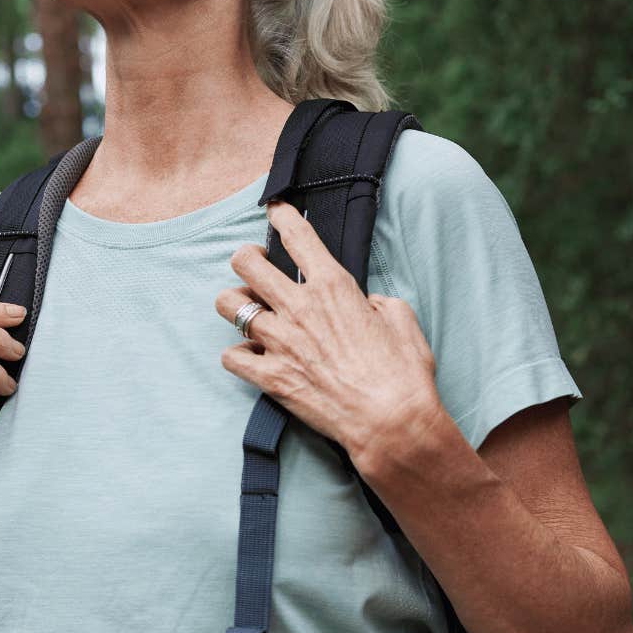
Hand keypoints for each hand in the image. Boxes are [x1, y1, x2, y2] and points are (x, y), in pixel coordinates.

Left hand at [215, 200, 443, 460]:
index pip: (296, 235)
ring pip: (229, 305)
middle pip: (246, 262)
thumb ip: (375, 300)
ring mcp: (280, 341)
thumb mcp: (401, 318)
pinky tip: (251, 356)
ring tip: (248, 311)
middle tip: (255, 265)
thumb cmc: (403, 374)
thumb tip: (362, 302)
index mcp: (333, 286)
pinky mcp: (270, 376)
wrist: (392, 423)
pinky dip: (237, 355)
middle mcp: (299, 307)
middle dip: (247, 258)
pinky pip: (231, 356)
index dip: (281, 215)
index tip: (275, 210)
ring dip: (236, 304)